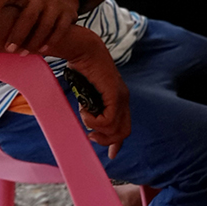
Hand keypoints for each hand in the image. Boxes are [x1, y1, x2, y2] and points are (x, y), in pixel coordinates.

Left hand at [0, 0, 79, 54]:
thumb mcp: (17, 6)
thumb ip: (3, 14)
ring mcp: (54, 5)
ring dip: (33, 41)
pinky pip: (59, 29)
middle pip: (28, 15)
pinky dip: (50, 41)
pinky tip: (42, 51)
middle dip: (18, 33)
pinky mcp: (68, 14)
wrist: (62, 1)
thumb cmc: (29, 9)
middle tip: (8, 49)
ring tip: (23, 54)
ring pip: (44, 24)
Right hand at [55, 26, 130, 158]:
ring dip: (94, 126)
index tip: (112, 155)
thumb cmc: (82, 69)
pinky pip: (107, 120)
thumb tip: (84, 121)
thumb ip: (90, 107)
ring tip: (84, 112)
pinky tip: (84, 109)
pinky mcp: (115, 95)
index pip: (124, 127)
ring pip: (114, 128)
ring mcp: (121, 97)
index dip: (117, 143)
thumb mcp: (86, 95)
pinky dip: (93, 120)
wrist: (84, 50)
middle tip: (90, 136)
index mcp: (119, 100)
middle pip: (123, 132)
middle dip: (106, 140)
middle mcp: (123, 100)